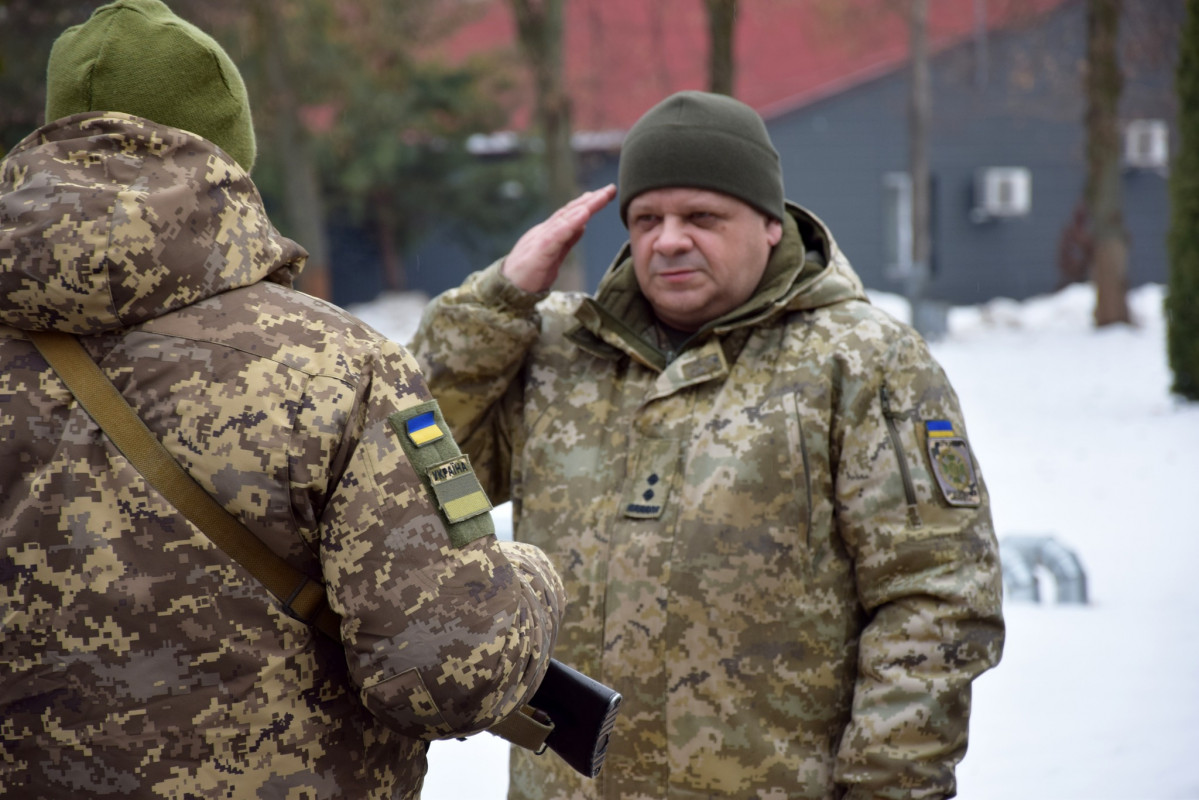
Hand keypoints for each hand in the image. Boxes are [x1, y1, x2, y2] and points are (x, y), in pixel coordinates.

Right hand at [502, 185, 616, 292]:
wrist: (507, 289)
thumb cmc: (530, 274)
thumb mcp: (555, 256)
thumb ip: (567, 240)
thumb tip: (583, 226)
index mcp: (550, 233)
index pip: (570, 214)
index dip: (588, 203)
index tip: (605, 194)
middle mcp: (545, 231)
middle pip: (570, 211)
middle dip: (592, 199)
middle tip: (610, 189)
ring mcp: (541, 238)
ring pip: (565, 218)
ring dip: (584, 206)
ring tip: (601, 197)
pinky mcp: (539, 250)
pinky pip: (557, 234)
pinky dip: (571, 223)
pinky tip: (583, 215)